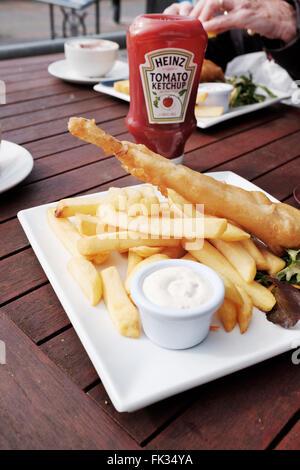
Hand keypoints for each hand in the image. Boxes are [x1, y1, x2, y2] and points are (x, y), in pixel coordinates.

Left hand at [165, 0, 296, 43]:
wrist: (284, 18)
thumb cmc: (262, 16)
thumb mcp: (241, 12)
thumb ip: (225, 18)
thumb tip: (209, 27)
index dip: (198, 7)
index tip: (191, 19)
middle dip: (197, 11)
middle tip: (190, 25)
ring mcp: (241, 4)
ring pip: (215, 2)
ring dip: (201, 15)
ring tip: (195, 27)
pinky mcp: (247, 16)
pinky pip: (227, 18)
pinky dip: (214, 23)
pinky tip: (206, 29)